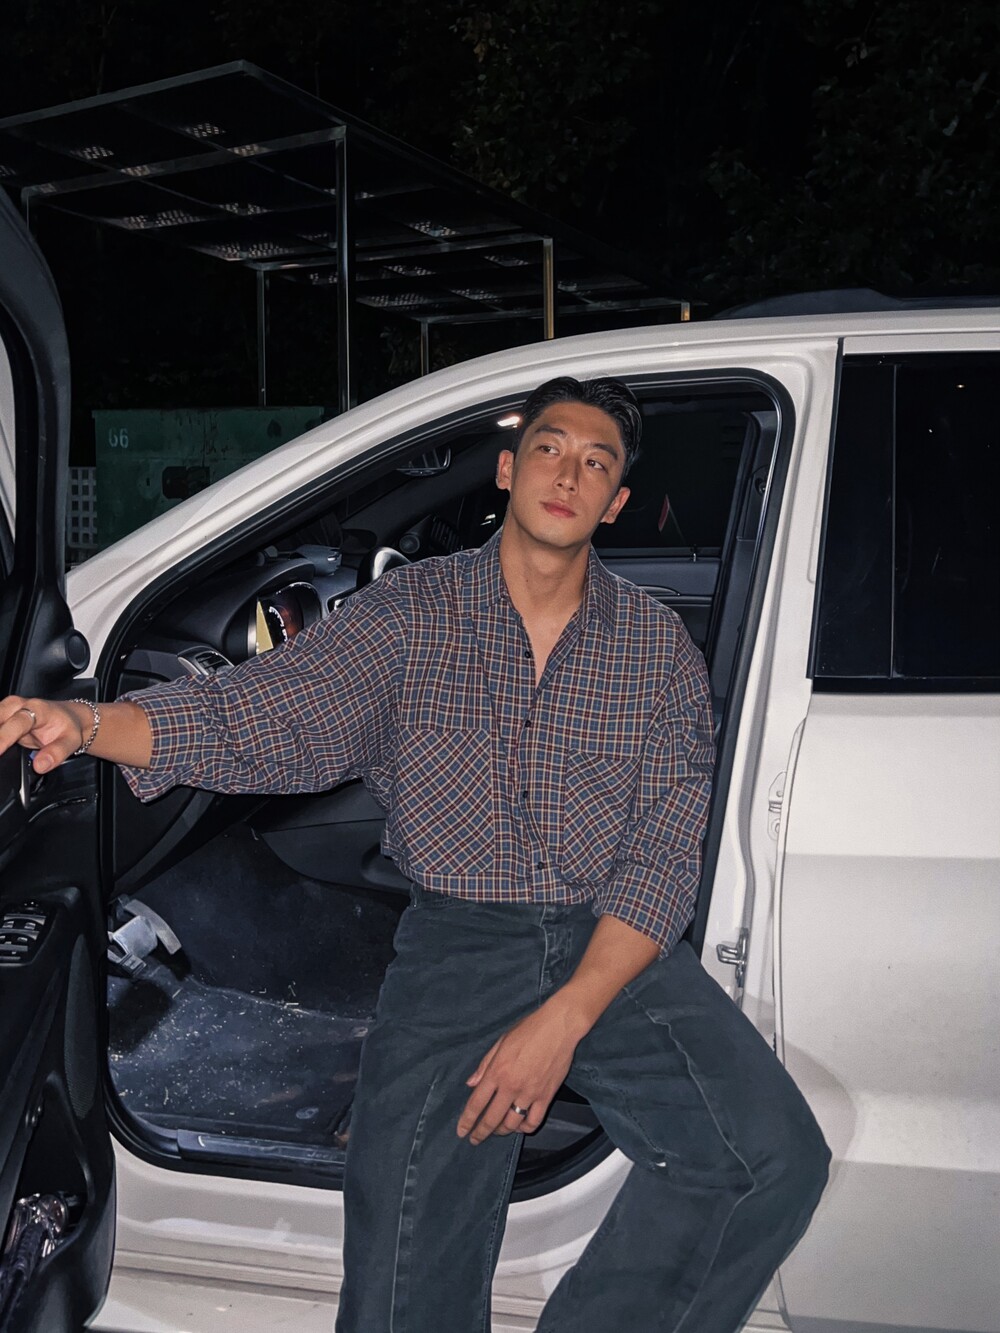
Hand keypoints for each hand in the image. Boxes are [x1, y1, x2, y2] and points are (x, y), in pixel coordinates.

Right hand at [0, 696, 88, 772]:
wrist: (69, 717)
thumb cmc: (67, 727)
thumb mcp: (71, 741)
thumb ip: (56, 753)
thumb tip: (39, 766)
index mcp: (36, 709)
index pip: (17, 723)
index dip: (4, 738)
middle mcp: (18, 706)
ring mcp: (7, 710)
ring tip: (0, 753)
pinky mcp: (1, 717)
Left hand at [456, 996, 586, 1144]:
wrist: (558, 1027)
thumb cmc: (528, 1030)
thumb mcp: (500, 1042)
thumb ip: (485, 1065)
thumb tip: (471, 1083)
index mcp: (497, 1071)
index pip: (476, 1103)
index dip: (467, 1121)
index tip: (461, 1132)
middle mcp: (511, 1086)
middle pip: (492, 1119)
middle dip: (481, 1133)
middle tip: (475, 1140)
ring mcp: (529, 1093)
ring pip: (512, 1124)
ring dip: (502, 1131)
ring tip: (497, 1131)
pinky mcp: (546, 1096)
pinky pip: (534, 1121)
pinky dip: (525, 1128)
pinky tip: (520, 1126)